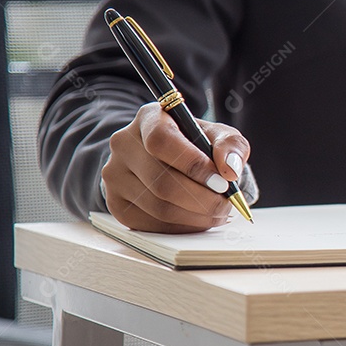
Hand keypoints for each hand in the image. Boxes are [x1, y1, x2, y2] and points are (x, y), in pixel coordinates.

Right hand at [102, 102, 250, 231]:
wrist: (168, 160)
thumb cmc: (195, 144)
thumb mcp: (218, 135)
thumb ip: (230, 145)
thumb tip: (230, 169)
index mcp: (148, 119)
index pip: (161, 140)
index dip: (193, 164)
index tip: (222, 181)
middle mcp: (123, 145)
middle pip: (161, 181)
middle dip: (203, 199)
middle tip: (227, 203)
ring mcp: (115, 176)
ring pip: (159, 207)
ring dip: (197, 216)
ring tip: (218, 212)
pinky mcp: (117, 205)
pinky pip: (153, 225)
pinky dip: (183, 227)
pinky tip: (199, 219)